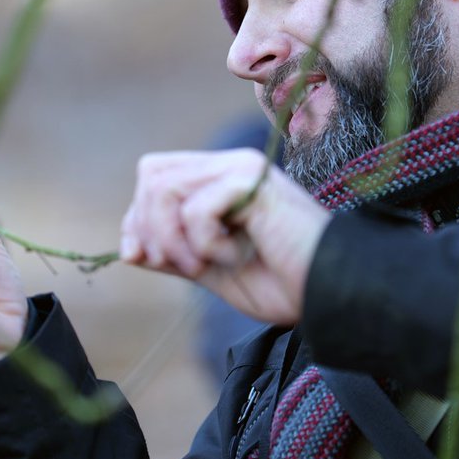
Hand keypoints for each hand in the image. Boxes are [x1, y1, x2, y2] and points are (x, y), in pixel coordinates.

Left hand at [120, 149, 329, 324]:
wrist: (329, 294)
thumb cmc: (282, 282)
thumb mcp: (212, 269)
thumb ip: (174, 254)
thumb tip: (128, 249)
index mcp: (220, 180)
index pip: (155, 175)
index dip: (137, 218)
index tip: (141, 258)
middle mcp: (230, 165)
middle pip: (152, 174)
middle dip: (150, 227)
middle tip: (181, 265)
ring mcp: (242, 169)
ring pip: (165, 188)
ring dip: (174, 239)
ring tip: (206, 264)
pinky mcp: (252, 182)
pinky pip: (197, 208)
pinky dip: (206, 243)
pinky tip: (239, 253)